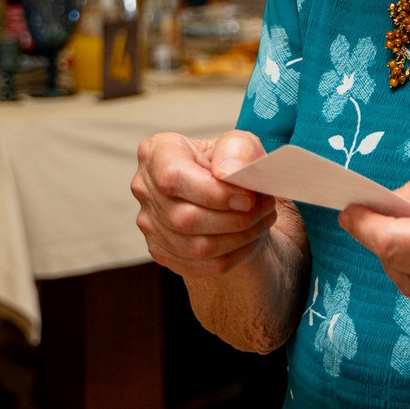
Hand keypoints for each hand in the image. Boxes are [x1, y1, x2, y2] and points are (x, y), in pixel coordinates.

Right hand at [132, 130, 277, 277]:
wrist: (227, 189)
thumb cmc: (230, 161)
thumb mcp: (240, 143)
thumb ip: (237, 149)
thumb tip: (229, 173)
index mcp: (156, 152)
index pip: (173, 178)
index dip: (214, 193)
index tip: (247, 197)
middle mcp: (145, 189)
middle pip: (185, 218)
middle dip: (235, 219)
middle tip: (264, 208)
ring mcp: (149, 224)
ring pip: (194, 247)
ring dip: (238, 238)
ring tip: (261, 221)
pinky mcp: (161, 251)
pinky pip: (199, 265)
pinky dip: (233, 255)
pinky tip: (250, 238)